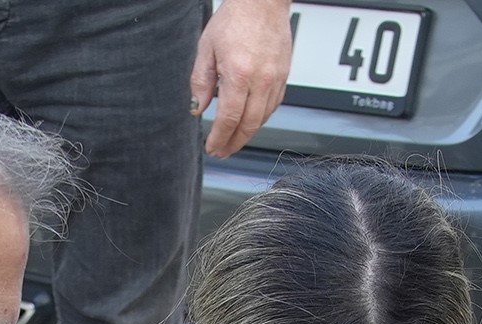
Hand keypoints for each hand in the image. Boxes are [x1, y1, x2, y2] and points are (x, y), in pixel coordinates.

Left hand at [190, 0, 292, 156]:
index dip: (220, 138)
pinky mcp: (285, 76)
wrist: (262, 2)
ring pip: (263, 118)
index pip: (229, 118)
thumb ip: (201, 82)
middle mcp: (261, 80)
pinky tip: (250, 121)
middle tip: (222, 151)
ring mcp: (276, 79)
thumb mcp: (207, 49)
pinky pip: (273, 106)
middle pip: (249, 125)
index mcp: (239, 74)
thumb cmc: (235, 19)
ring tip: (233, 140)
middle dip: (233, 143)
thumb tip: (197, 108)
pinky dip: (261, 118)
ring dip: (247, 134)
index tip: (212, 147)